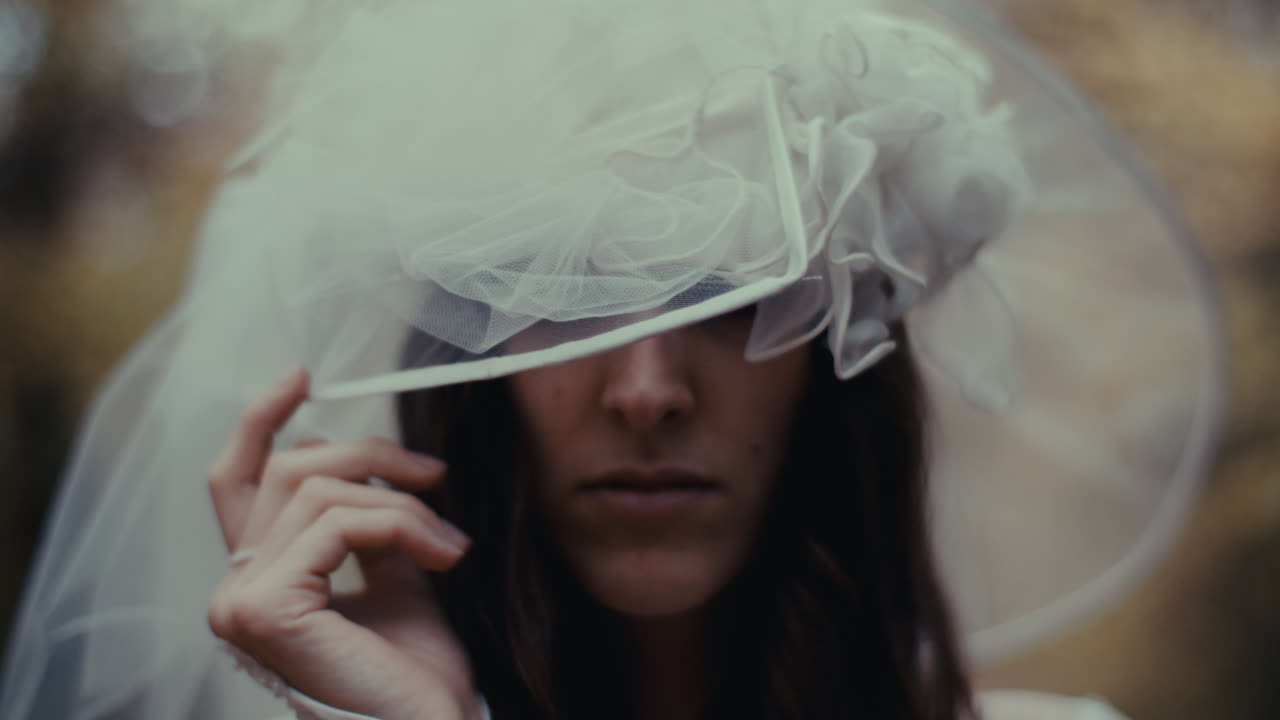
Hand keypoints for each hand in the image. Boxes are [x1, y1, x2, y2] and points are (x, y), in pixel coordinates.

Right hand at [207, 369, 480, 719]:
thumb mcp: (392, 573)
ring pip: (321, 490)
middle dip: (372, 454)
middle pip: (290, 469)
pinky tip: (442, 555)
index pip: (237, 482)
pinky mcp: (265, 609)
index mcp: (258, 579)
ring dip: (402, 503)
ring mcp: (240, 602)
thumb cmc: (416, 668)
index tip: (304, 377)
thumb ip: (362, 519)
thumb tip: (337, 448)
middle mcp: (234, 590)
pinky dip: (399, 525)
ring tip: (450, 544)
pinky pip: (338, 524)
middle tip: (436, 472)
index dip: (261, 420)